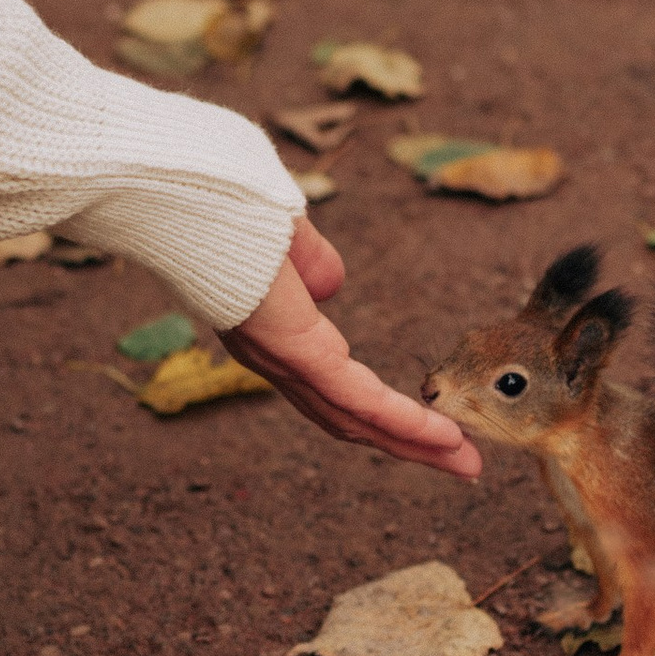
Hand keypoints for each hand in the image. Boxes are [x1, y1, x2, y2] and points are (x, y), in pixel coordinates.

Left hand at [222, 225, 481, 479]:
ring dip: (415, 443)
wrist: (190, 191)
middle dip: (409, 443)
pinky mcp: (294, 350)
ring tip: (463, 463)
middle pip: (348, 417)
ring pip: (357, 418)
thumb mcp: (281, 234)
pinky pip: (356, 396)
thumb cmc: (225, 202)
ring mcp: (282, 358)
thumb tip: (330, 285)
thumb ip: (307, 260)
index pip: (330, 386)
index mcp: (270, 331)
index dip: (378, 410)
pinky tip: (440, 434)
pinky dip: (401, 419)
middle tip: (461, 464)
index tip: (422, 424)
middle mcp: (273, 357)